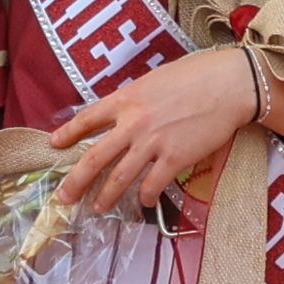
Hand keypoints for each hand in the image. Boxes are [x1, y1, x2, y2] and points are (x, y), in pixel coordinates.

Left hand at [50, 49, 257, 210]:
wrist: (228, 85)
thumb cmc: (196, 75)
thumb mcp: (154, 80)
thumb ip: (134, 99)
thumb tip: (122, 113)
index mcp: (125, 99)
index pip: (87, 118)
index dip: (68, 133)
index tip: (55, 144)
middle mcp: (133, 123)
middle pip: (94, 158)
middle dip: (75, 181)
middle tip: (63, 197)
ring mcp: (152, 143)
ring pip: (119, 178)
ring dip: (105, 196)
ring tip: (97, 207)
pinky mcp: (174, 158)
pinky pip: (152, 185)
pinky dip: (146, 197)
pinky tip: (145, 202)